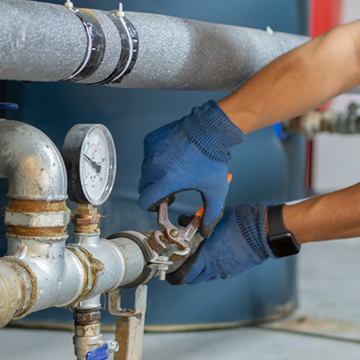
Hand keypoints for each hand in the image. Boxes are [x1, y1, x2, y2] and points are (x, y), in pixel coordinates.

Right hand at [138, 100, 243, 231]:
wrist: (211, 129)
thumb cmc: (214, 159)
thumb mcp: (216, 191)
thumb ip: (211, 213)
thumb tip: (206, 231)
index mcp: (166, 181)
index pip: (145, 201)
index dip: (152, 205)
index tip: (162, 203)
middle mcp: (154, 167)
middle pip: (143, 187)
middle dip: (154, 191)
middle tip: (171, 188)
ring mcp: (151, 151)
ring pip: (145, 170)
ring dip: (155, 174)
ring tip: (175, 171)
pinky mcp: (151, 139)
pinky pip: (148, 154)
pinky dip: (156, 158)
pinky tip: (173, 155)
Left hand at [167, 203, 269, 284]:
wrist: (263, 232)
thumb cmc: (239, 223)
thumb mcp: (214, 219)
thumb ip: (195, 222)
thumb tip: (182, 219)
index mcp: (206, 257)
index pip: (184, 276)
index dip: (174, 278)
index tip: (169, 275)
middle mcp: (214, 269)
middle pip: (192, 280)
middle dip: (184, 275)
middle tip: (179, 267)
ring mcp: (225, 271)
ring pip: (205, 277)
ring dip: (198, 271)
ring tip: (195, 259)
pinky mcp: (233, 270)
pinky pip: (217, 273)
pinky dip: (211, 268)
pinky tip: (213, 256)